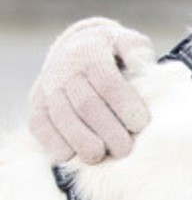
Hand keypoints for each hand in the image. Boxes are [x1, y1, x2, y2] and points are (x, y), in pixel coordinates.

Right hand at [27, 18, 154, 163]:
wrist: (75, 48)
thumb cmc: (113, 52)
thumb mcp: (129, 42)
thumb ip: (138, 53)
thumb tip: (145, 68)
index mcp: (91, 52)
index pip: (107, 81)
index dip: (124, 105)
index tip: (140, 124)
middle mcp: (65, 70)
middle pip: (86, 104)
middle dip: (106, 129)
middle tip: (125, 149)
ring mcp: (47, 88)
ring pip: (62, 117)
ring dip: (80, 140)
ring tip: (99, 157)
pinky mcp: (36, 105)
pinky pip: (40, 125)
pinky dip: (53, 142)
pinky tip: (69, 156)